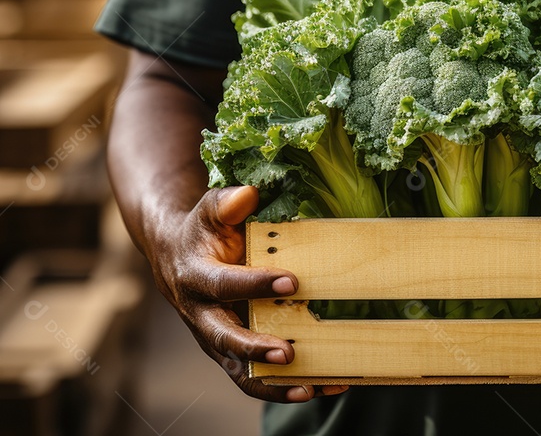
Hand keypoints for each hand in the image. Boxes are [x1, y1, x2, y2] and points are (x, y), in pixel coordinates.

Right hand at [150, 185, 349, 402]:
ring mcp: (215, 340)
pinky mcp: (230, 354)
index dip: (256, 284)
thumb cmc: (203, 232)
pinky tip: (320, 388)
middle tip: (289, 352)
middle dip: (256, 349)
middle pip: (225, 339)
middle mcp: (202, 316)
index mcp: (196, 278)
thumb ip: (227, 202)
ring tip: (312, 386)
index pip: (225, 284)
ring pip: (240, 371)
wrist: (177, 258)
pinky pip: (254, 379)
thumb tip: (248, 194)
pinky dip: (283, 388)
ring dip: (275, 383)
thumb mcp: (210, 211)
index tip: (292, 280)